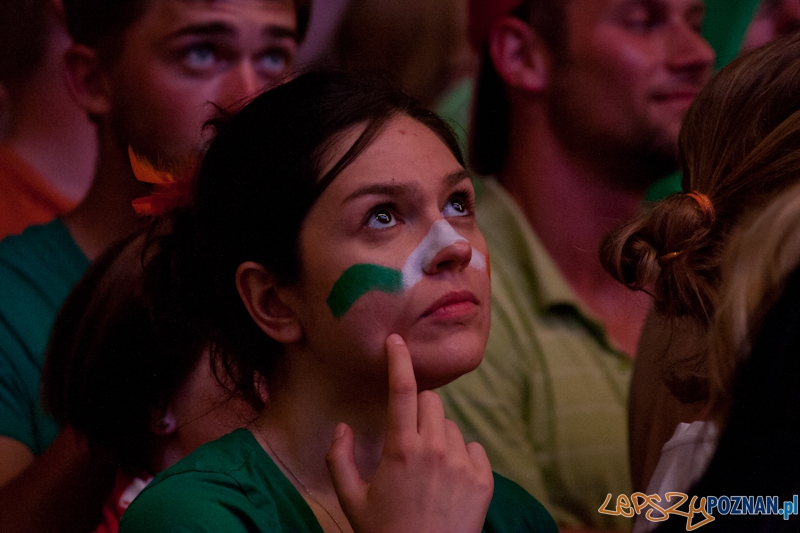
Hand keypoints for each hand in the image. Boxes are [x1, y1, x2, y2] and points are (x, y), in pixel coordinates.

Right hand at [326, 334, 493, 532]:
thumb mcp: (351, 501)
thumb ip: (339, 459)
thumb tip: (343, 427)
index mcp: (401, 449)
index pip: (401, 391)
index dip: (398, 360)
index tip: (396, 340)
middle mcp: (435, 449)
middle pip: (430, 402)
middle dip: (418, 410)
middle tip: (408, 440)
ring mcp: (463, 464)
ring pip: (452, 426)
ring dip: (439, 437)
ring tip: (428, 472)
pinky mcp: (484, 479)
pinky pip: (474, 448)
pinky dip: (463, 457)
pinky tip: (450, 482)